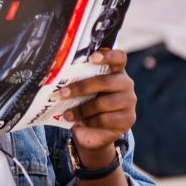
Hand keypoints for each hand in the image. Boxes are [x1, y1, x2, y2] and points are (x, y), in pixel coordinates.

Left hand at [59, 49, 134, 166]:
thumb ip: (79, 81)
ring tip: (66, 114)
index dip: (108, 55)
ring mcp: (129, 101)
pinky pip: (104, 119)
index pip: (119, 57)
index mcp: (116, 71)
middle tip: (61, 93)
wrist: (98, 130)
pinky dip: (88, 121)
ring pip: (102, 103)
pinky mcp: (128, 119)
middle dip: (80, 88)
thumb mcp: (85, 90)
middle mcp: (125, 83)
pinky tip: (78, 123)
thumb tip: (56, 81)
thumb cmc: (89, 102)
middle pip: (105, 81)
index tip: (92, 57)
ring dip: (81, 109)